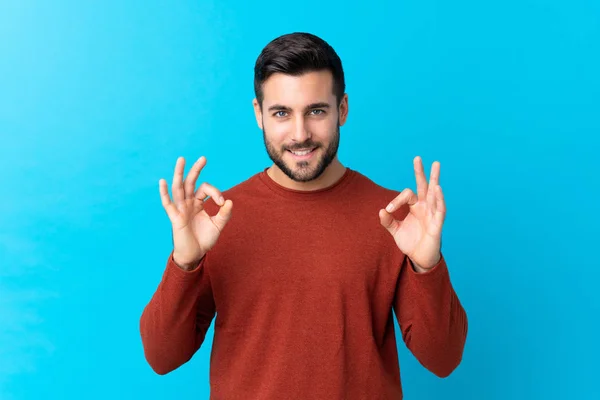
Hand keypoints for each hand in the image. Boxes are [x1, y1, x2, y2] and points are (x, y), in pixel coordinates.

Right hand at [159, 156, 232, 269]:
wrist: (195, 255)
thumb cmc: (204, 239)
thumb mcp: (218, 226)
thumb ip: (224, 214)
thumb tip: (229, 201)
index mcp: (198, 203)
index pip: (205, 190)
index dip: (215, 193)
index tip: (222, 203)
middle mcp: (188, 203)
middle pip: (191, 183)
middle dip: (196, 170)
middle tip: (203, 158)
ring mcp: (180, 209)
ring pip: (179, 188)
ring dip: (180, 174)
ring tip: (181, 159)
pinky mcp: (175, 218)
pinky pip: (168, 204)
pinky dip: (164, 193)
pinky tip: (162, 182)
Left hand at [379, 156, 445, 271]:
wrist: (419, 258)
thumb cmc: (410, 242)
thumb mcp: (395, 231)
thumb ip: (388, 221)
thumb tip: (380, 211)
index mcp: (416, 207)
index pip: (407, 195)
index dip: (397, 200)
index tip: (388, 209)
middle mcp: (425, 207)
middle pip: (424, 186)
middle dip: (422, 172)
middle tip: (418, 158)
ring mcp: (432, 214)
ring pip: (435, 194)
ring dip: (434, 180)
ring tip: (435, 166)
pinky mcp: (437, 224)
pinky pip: (440, 209)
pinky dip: (440, 199)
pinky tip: (438, 188)